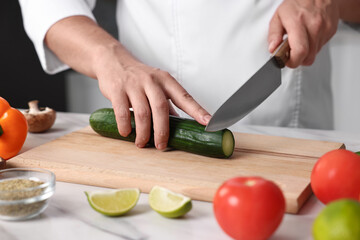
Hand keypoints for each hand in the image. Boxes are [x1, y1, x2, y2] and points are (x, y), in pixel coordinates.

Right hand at [94, 44, 210, 149]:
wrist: (113, 60)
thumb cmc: (139, 77)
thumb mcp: (157, 85)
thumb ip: (167, 103)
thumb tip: (179, 124)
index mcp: (166, 81)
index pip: (185, 98)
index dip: (198, 111)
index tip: (209, 123)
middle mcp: (152, 81)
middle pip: (162, 108)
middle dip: (162, 131)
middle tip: (161, 146)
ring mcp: (134, 85)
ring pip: (143, 113)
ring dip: (143, 133)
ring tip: (142, 143)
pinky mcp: (117, 90)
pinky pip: (123, 112)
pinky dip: (125, 126)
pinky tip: (127, 133)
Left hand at [268, 0, 339, 66]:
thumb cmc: (297, 2)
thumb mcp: (279, 15)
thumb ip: (274, 34)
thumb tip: (273, 49)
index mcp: (298, 22)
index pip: (299, 51)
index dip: (292, 61)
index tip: (286, 61)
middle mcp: (314, 25)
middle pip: (308, 57)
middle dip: (297, 59)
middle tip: (290, 53)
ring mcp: (325, 28)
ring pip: (314, 54)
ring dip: (305, 53)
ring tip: (299, 41)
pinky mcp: (332, 30)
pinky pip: (321, 46)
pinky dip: (313, 46)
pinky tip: (308, 36)